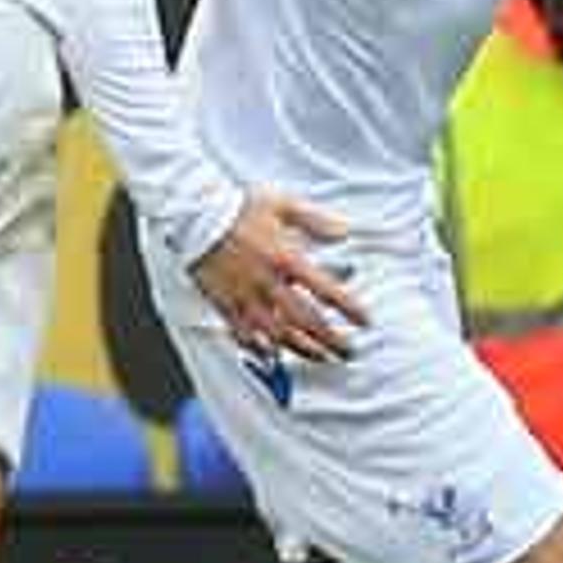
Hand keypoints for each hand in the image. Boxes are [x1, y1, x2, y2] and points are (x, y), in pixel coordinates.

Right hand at [193, 191, 368, 360]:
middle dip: (332, 340)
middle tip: (349, 351)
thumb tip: (345, 232)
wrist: (197, 215)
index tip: (365, 321)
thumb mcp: (284, 204)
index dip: (350, 309)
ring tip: (321, 358)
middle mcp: (270, 284)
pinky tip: (272, 357)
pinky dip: (260, 349)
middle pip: (307, 322)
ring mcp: (247, 298)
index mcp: (287, 259)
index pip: (327, 291)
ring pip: (279, 334)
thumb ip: (317, 221)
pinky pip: (245, 335)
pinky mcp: (226, 304)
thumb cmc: (240, 207)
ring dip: (304, 350)